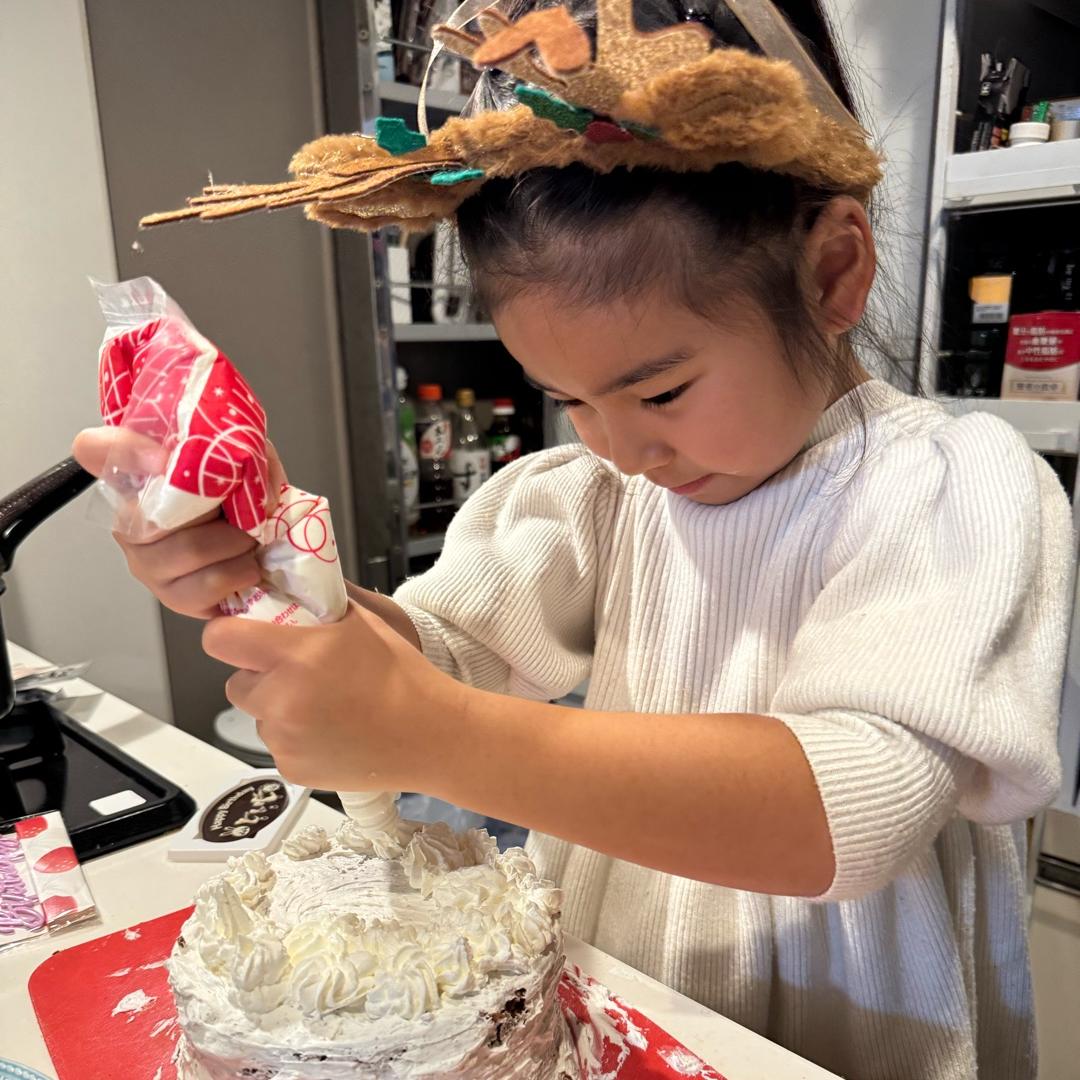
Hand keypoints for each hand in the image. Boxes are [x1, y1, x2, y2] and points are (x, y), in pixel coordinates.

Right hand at [72, 427, 285, 618]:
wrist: (262, 546)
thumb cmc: (245, 497)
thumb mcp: (249, 455)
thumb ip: (243, 451)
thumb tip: (244, 480)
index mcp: (140, 474)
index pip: (95, 449)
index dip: (124, 451)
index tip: (164, 458)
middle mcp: (129, 518)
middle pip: (157, 511)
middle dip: (217, 512)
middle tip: (244, 512)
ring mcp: (144, 561)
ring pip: (188, 550)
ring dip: (236, 543)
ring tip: (249, 540)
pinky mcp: (169, 595)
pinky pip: (204, 586)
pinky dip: (239, 572)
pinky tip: (247, 565)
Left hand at [202, 601, 460, 790]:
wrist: (429, 734)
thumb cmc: (400, 673)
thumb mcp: (364, 622)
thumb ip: (321, 604)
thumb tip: (293, 585)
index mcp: (295, 655)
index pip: (220, 639)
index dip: (230, 635)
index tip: (248, 636)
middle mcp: (280, 699)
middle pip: (237, 683)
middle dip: (260, 676)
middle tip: (299, 674)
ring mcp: (283, 739)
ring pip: (259, 717)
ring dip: (279, 709)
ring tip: (326, 706)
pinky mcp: (291, 768)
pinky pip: (278, 746)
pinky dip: (296, 739)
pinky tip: (333, 732)